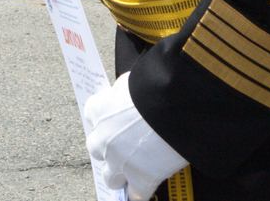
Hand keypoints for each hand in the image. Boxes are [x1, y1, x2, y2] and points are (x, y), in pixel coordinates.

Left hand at [84, 73, 187, 200]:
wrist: (176, 103)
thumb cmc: (156, 85)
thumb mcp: (132, 80)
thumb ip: (122, 92)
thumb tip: (124, 96)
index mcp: (97, 110)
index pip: (93, 118)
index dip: (107, 121)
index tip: (118, 122)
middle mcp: (102, 138)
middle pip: (97, 149)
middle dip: (110, 149)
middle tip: (127, 145)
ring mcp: (119, 162)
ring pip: (111, 177)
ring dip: (122, 173)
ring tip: (138, 167)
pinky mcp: (140, 179)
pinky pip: (136, 194)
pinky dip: (142, 192)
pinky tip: (148, 187)